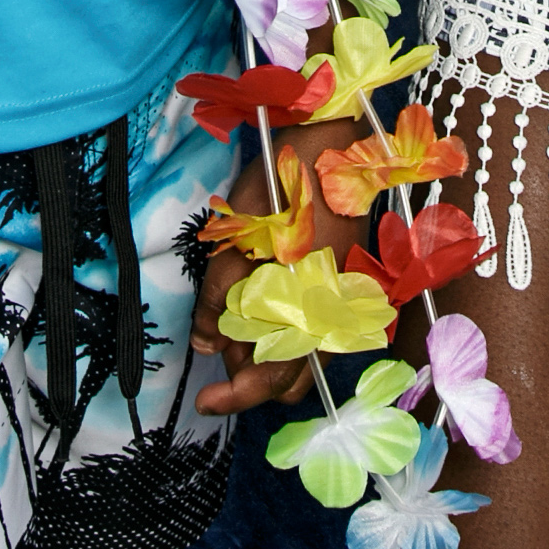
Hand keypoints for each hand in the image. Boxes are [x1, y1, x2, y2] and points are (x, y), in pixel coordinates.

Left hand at [190, 114, 368, 416]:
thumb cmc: (279, 192)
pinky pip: (312, 331)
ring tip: (235, 316)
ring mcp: (342, 304)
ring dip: (264, 350)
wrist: (329, 146)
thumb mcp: (236, 244)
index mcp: (309, 315)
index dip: (233, 397)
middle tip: (218, 336)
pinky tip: (261, 299)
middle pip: (287, 379)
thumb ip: (218, 301)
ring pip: (300, 357)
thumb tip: (206, 343)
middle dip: (247, 369)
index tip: (204, 402)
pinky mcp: (343, 287)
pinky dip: (282, 328)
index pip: (269, 381)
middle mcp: (333, 321)